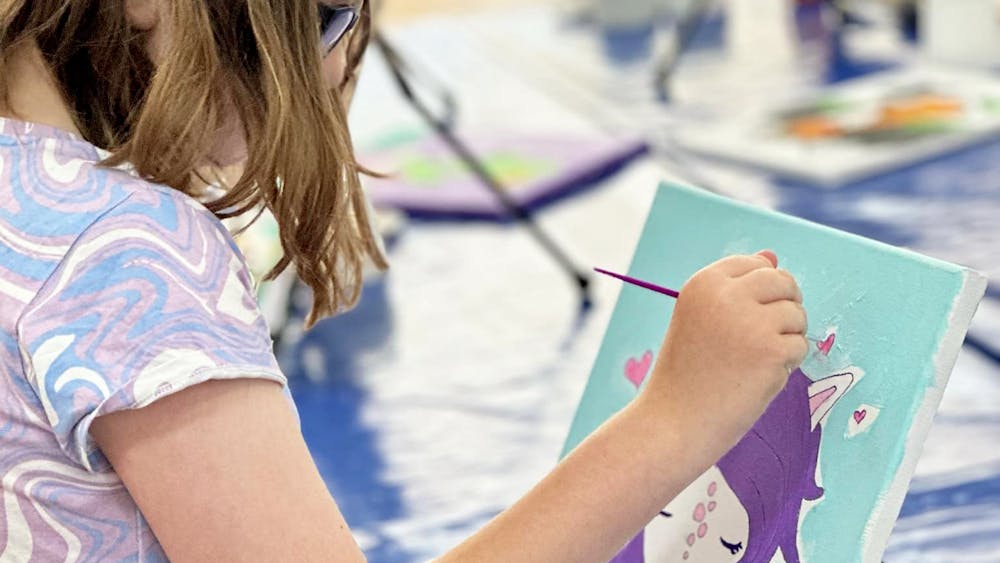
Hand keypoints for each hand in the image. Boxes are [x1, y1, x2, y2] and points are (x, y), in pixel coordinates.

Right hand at [639, 250, 807, 464]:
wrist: (673, 422)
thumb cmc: (687, 373)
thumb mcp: (702, 318)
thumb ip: (736, 287)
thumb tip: (772, 256)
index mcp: (704, 282)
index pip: (755, 264)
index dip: (760, 293)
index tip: (744, 319)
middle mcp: (726, 295)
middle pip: (783, 281)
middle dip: (783, 307)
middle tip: (760, 340)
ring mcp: (750, 322)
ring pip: (796, 314)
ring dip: (786, 338)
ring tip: (754, 361)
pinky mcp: (771, 351)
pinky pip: (800, 346)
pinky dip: (787, 364)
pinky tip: (757, 378)